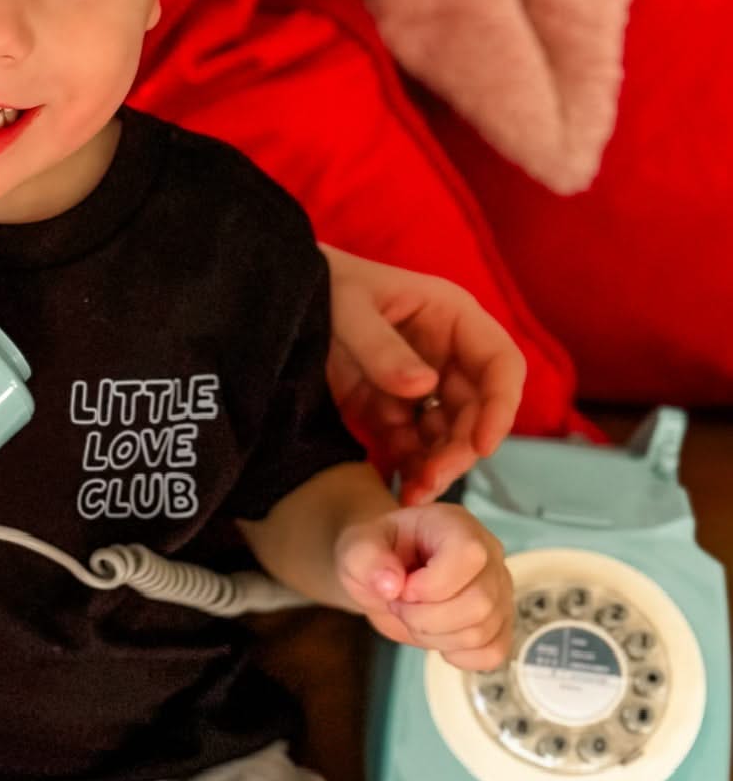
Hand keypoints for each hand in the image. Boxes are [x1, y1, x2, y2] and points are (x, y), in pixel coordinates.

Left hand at [320, 246, 526, 504]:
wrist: (280, 298)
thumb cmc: (322, 285)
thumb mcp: (348, 309)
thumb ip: (382, 347)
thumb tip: (425, 387)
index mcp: (452, 317)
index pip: (500, 364)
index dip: (500, 406)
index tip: (483, 446)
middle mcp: (446, 354)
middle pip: (477, 410)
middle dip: (461, 449)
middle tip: (433, 480)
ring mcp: (421, 384)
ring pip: (449, 435)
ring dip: (438, 467)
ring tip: (414, 495)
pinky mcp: (393, 409)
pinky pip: (414, 445)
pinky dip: (411, 469)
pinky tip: (402, 491)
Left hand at [336, 505, 511, 669]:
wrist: (384, 574)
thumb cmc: (376, 555)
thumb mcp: (356, 548)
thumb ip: (366, 558)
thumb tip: (392, 584)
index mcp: (456, 526)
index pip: (469, 555)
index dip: (431, 585)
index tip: (401, 589)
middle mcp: (489, 554)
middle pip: (479, 603)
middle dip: (425, 618)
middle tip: (400, 605)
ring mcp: (500, 590)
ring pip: (482, 632)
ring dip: (434, 637)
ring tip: (413, 616)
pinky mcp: (500, 622)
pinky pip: (492, 653)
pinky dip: (458, 656)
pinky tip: (437, 636)